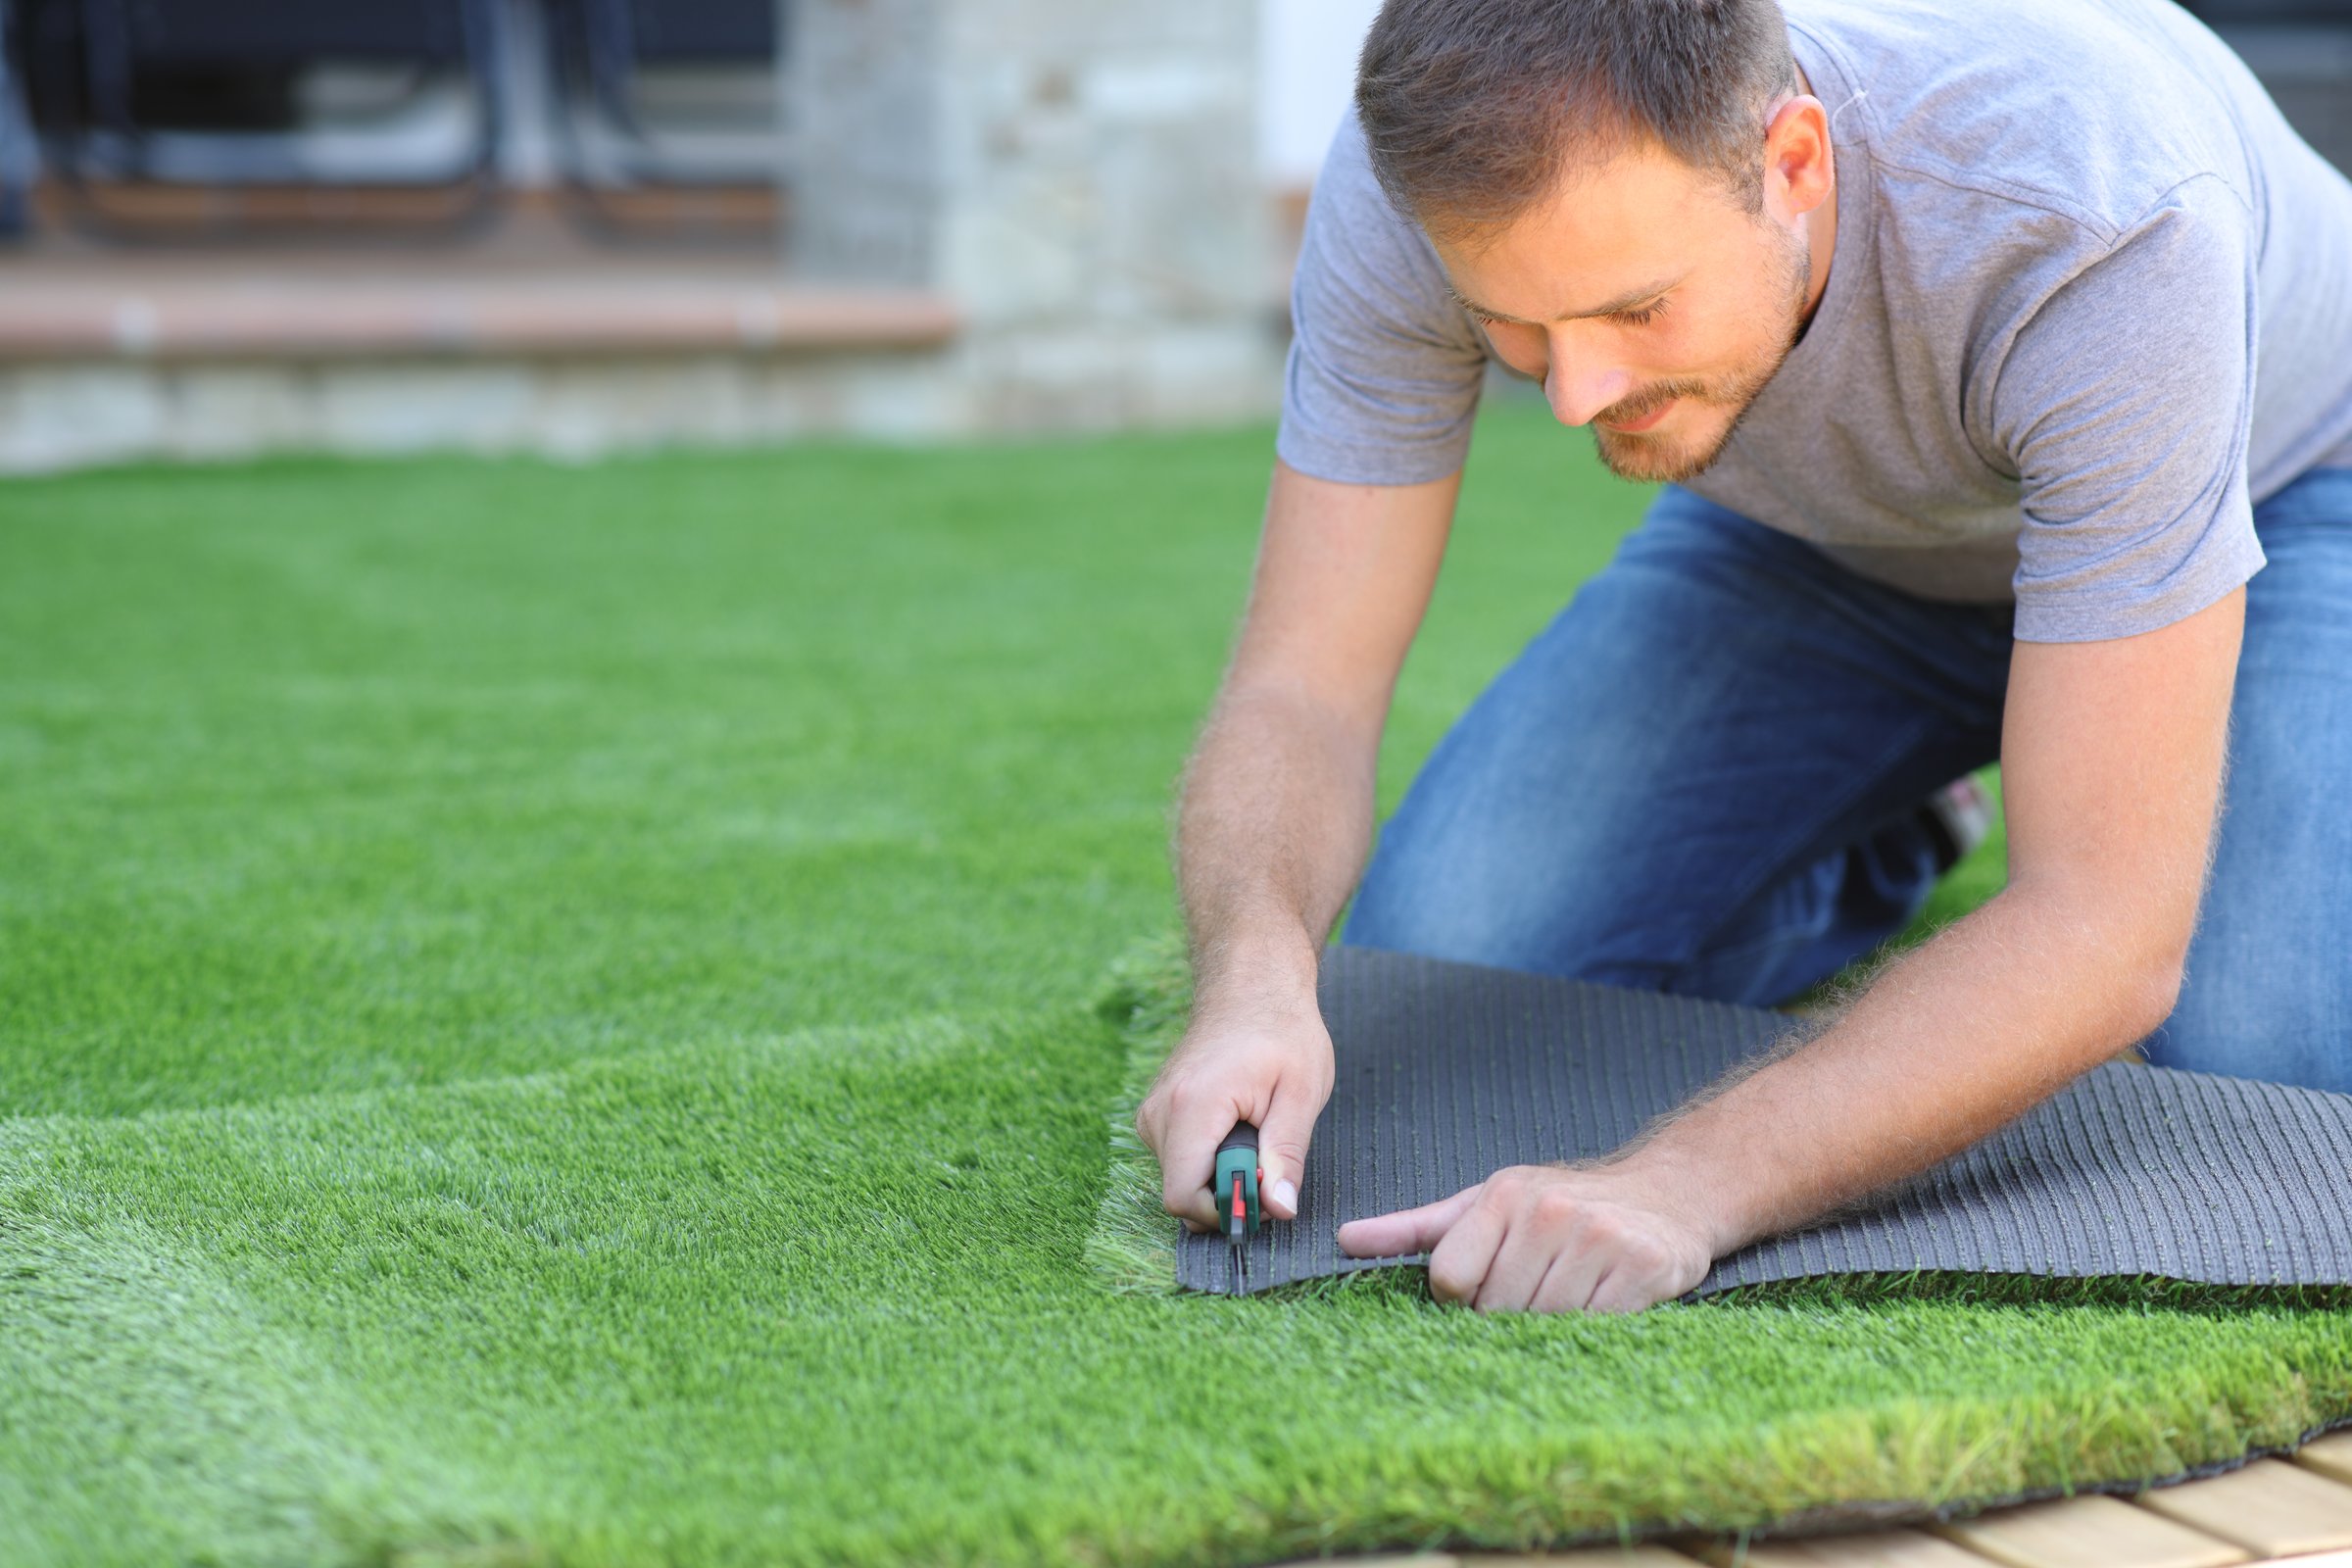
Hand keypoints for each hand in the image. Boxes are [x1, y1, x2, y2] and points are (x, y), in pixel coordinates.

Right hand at [1134, 994, 1333, 1232]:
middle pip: (1181, 1192)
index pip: (1182, 1196)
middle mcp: (1159, 1113)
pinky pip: (1178, 1160)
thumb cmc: (1282, 1031)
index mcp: (1191, 1107)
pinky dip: (1208, 1159)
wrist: (1251, 985)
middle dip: (1227, 1192)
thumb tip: (1279, 1210)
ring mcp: (1152, 1112)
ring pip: (1179, 1179)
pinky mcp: (1155, 1114)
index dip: (1225, 1210)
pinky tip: (1237, 1127)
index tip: (1265, 1193)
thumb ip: (1287, 1156)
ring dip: (1220, 1174)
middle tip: (1269, 1160)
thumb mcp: (1302, 1093)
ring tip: (1255, 1132)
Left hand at [1335, 1160, 1717, 1312]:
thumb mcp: (1484, 1205)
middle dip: (1507, 1316)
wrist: (1666, 1197)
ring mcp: (1598, 1238)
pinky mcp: (1642, 1268)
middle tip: (1532, 1295)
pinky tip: (1599, 1304)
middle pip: (1497, 1308)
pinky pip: (1595, 1328)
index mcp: (1503, 1196)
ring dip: (1548, 1328)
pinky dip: (1591, 1330)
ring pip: (1543, 1323)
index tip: (1483, 1291)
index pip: (1451, 1278)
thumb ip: (1414, 1228)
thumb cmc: (1559, 1206)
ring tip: (1565, 1298)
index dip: (1461, 1300)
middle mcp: (1549, 1211)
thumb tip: (1342, 1239)